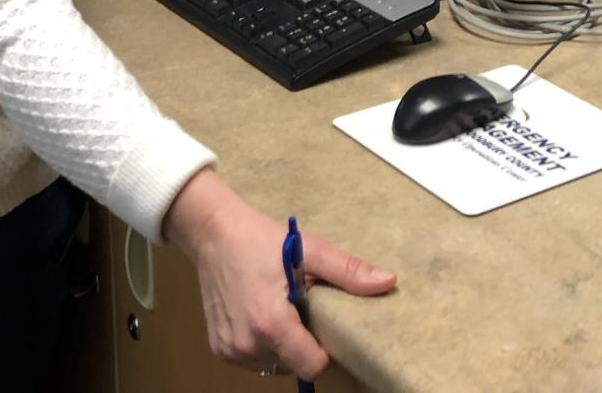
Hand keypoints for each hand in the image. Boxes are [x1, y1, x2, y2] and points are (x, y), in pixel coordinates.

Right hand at [164, 169, 394, 377]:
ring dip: (283, 346)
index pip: (312, 366)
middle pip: (294, 366)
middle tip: (301, 308)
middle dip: (304, 344)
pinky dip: (263, 344)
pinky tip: (262, 314)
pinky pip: (253, 360)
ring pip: (274, 365)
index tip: (324, 323)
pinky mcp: (218, 349)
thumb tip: (388, 282)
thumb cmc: (262, 239)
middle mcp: (247, 346)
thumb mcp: (311, 250)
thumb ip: (348, 272)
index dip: (325, 349)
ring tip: (281, 309)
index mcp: (271, 325)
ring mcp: (229, 351)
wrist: (213, 233)